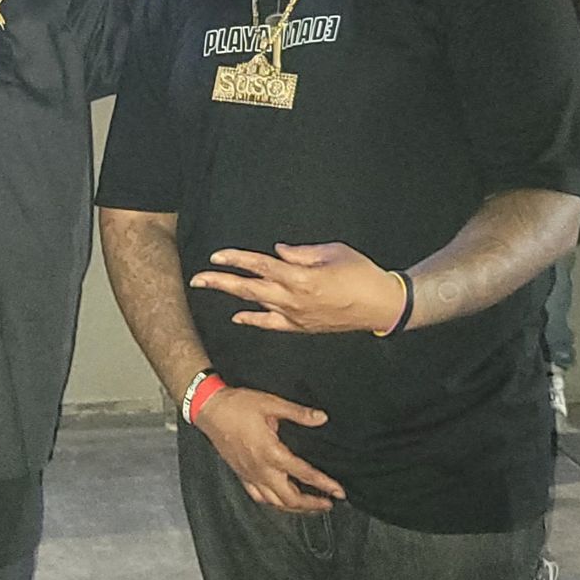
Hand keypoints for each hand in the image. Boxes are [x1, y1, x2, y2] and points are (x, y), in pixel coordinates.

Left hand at [192, 241, 402, 333]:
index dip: (236, 260)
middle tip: (197, 279)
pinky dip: (253, 320)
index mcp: (301, 277)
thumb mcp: (333, 252)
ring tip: (211, 289)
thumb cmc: (362, 273)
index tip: (216, 256)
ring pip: (256, 306)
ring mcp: (296, 316)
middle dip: (221, 282)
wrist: (382, 306)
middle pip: (249, 289)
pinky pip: (272, 325)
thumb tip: (278, 252)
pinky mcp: (303, 327)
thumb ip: (302, 252)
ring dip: (232, 297)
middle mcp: (293, 299)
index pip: (260, 266)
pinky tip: (238, 316)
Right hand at [194, 386, 343, 511]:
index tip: (340, 492)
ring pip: (275, 503)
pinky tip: (281, 502)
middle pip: (291, 499)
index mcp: (272, 453)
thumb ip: (298, 413)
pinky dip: (274, 503)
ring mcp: (250, 475)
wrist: (209, 409)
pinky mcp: (241, 475)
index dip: (325, 484)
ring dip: (295, 508)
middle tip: (329, 503)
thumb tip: (322, 418)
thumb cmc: (238, 405)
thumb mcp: (271, 403)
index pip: (304, 474)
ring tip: (310, 507)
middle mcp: (261, 469)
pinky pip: (259, 497)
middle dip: (312, 505)